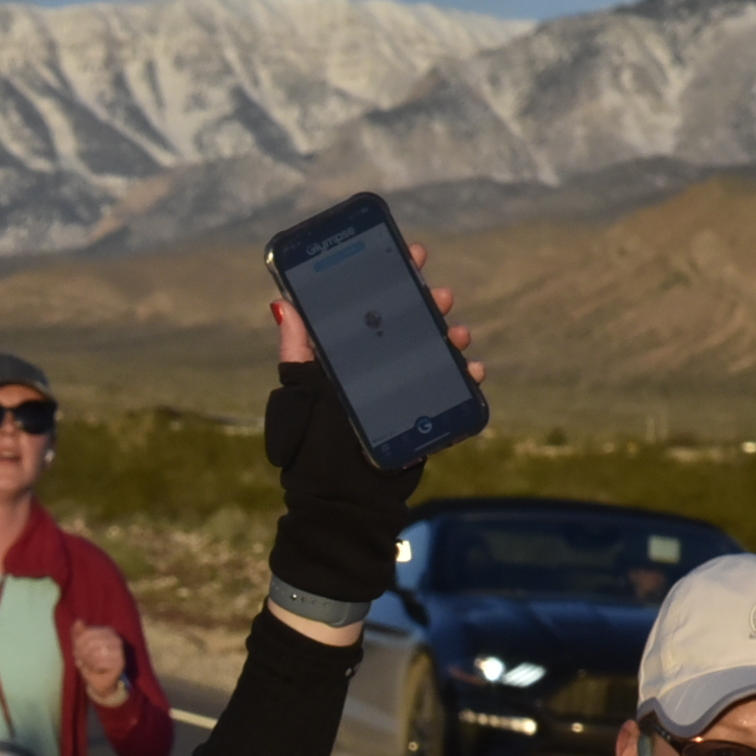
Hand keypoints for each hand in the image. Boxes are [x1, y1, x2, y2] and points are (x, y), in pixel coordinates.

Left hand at [71, 622, 129, 704]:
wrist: (100, 682)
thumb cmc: (91, 662)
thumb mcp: (81, 647)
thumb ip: (79, 633)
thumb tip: (78, 621)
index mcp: (108, 631)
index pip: (88, 633)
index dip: (78, 643)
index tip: (76, 652)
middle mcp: (116, 639)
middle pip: (91, 642)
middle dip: (82, 653)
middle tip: (80, 660)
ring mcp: (120, 651)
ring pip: (96, 652)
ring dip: (87, 661)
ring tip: (87, 664)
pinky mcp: (120, 663)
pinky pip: (101, 662)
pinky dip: (94, 667)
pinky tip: (95, 669)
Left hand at [264, 267, 474, 611]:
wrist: (339, 503)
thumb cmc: (311, 451)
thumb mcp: (298, 398)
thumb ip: (296, 354)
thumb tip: (283, 305)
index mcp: (347, 354)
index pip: (370, 305)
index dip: (390, 274)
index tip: (408, 252)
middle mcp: (378, 365)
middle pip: (409, 320)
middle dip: (427, 300)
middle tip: (438, 293)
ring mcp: (404, 388)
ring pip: (434, 349)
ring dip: (449, 335)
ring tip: (456, 333)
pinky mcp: (423, 414)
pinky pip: (450, 389)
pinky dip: (465, 377)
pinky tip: (472, 371)